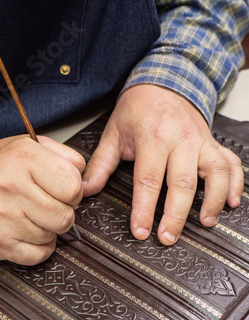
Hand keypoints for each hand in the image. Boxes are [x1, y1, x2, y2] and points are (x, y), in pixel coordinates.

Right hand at [0, 135, 84, 264]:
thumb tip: (89, 182)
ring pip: (53, 236)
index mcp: (24, 158)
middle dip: (62, 211)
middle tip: (46, 203)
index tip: (61, 189)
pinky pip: (39, 255)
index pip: (74, 186)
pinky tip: (26, 231)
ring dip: (48, 228)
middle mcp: (11, 187)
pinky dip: (39, 247)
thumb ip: (66, 157)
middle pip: (66, 216)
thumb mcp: (30, 146)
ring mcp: (3, 218)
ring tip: (29, 214)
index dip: (73, 190)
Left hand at [82, 85, 242, 244]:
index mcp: (152, 137)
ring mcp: (200, 141)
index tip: (141, 231)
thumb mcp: (113, 134)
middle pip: (183, 183)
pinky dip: (236, 183)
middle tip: (168, 237)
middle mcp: (180, 139)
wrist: (163, 82)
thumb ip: (101, 164)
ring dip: (213, 200)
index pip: (148, 180)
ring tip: (206, 223)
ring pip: (215, 173)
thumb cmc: (137, 110)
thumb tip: (86, 190)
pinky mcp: (213, 143)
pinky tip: (232, 202)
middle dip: (176, 215)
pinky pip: (232, 163)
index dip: (144, 209)